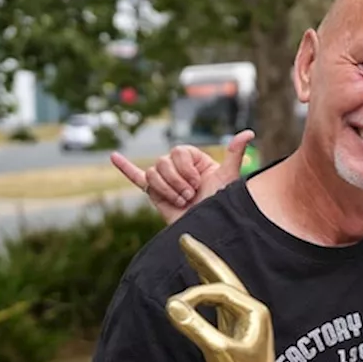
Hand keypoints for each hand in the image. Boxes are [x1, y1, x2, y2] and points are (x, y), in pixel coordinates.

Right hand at [110, 130, 254, 224]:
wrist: (208, 228)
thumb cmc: (220, 204)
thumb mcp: (228, 177)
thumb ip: (235, 154)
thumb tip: (248, 133)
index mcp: (194, 160)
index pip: (177, 152)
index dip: (185, 168)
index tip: (197, 183)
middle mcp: (178, 168)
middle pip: (162, 162)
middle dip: (176, 181)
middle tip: (190, 196)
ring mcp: (165, 180)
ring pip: (152, 174)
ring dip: (167, 190)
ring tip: (181, 201)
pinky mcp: (155, 194)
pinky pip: (137, 178)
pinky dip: (125, 167)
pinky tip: (114, 157)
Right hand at [166, 235, 291, 361]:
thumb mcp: (218, 352)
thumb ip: (196, 328)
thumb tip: (172, 306)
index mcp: (253, 312)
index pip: (219, 292)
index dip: (195, 295)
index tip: (174, 306)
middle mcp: (251, 311)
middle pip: (224, 276)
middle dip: (204, 258)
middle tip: (185, 239)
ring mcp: (243, 319)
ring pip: (222, 286)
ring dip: (205, 270)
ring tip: (190, 252)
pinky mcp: (235, 329)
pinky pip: (218, 300)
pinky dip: (205, 290)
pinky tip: (196, 286)